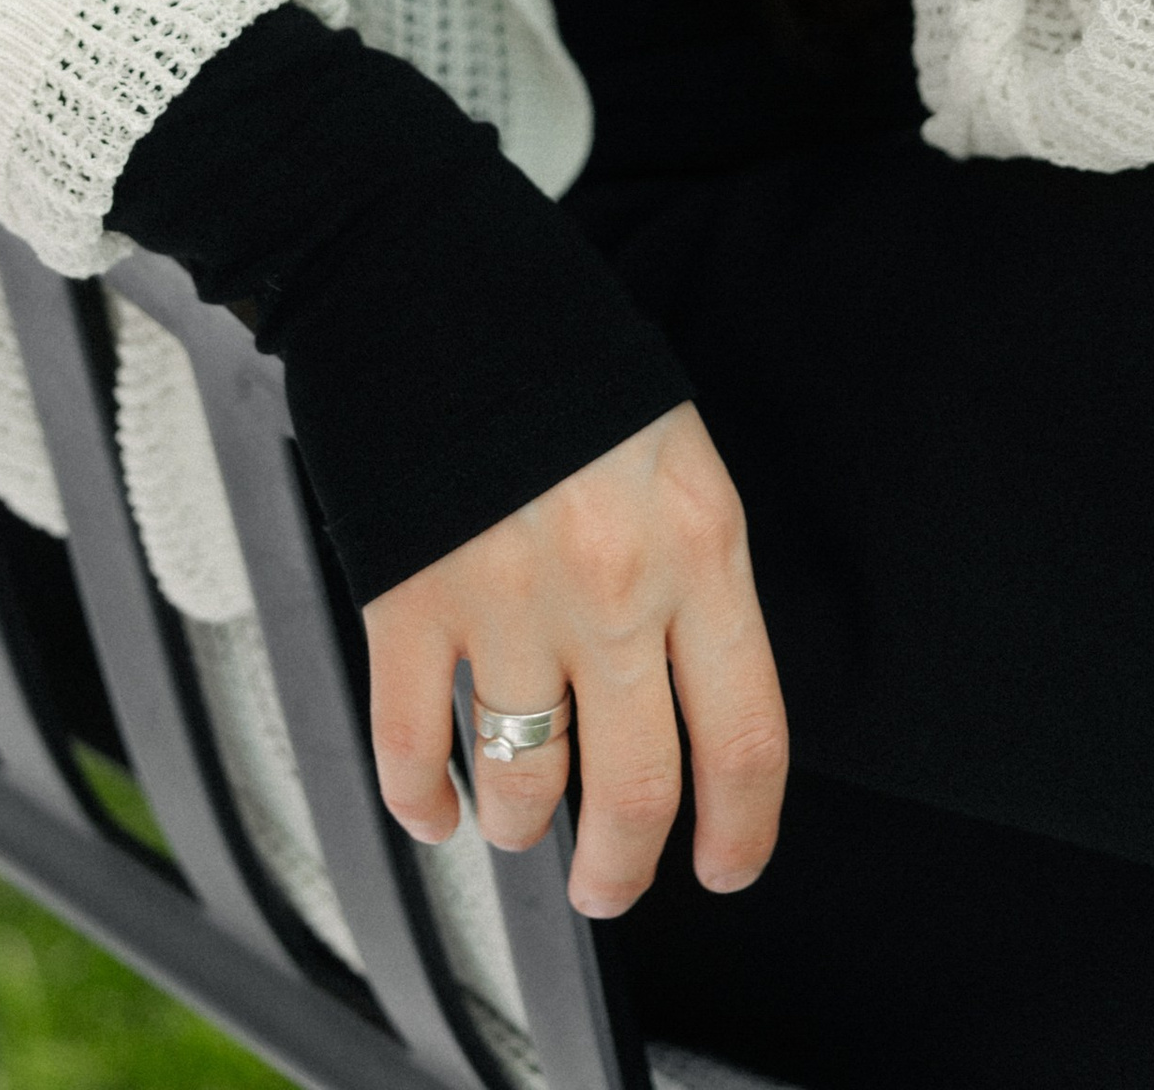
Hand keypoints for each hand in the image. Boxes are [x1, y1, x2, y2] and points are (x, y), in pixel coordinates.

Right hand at [364, 402, 787, 919]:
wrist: (434, 270)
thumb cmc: (561, 353)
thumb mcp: (673, 451)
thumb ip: (688, 569)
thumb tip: (683, 689)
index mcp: (699, 545)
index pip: (745, 736)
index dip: (744, 829)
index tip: (727, 865)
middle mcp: (612, 590)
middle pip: (637, 791)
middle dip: (623, 866)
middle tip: (610, 883)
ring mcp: (505, 602)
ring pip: (524, 785)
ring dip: (523, 828)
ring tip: (520, 827)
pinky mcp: (408, 602)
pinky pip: (412, 749)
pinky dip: (421, 802)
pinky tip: (434, 811)